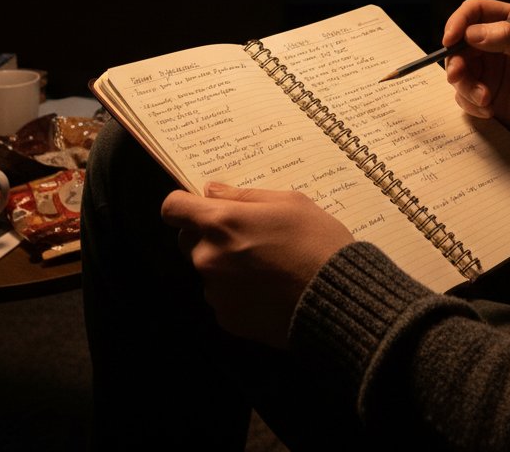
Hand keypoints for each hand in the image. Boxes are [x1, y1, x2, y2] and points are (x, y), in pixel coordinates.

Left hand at [161, 183, 353, 347]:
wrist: (336, 300)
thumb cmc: (316, 242)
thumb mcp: (289, 202)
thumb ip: (244, 196)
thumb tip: (212, 191)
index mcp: (220, 223)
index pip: (173, 208)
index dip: (185, 204)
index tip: (202, 206)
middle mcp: (208, 258)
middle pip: (189, 240)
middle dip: (211, 235)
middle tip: (248, 236)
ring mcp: (215, 292)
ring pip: (209, 269)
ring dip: (226, 264)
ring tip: (267, 266)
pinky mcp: (227, 318)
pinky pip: (223, 296)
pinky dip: (238, 291)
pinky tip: (269, 289)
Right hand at [443, 0, 509, 142]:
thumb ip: (508, 38)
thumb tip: (471, 33)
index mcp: (509, 22)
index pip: (474, 12)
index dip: (458, 22)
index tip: (450, 40)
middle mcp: (493, 42)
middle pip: (458, 43)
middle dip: (456, 61)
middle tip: (459, 77)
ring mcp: (487, 68)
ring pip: (457, 70)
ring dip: (465, 86)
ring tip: (486, 100)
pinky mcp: (483, 91)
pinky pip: (463, 94)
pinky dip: (470, 103)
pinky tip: (489, 110)